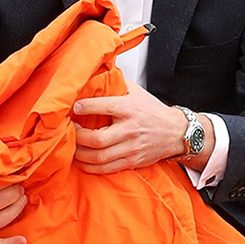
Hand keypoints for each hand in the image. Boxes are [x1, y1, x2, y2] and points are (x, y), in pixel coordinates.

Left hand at [73, 83, 191, 173]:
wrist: (176, 132)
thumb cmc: (153, 112)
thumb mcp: (137, 92)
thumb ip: (117, 84)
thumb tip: (95, 75)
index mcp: (130, 109)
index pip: (104, 106)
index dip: (85, 107)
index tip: (74, 107)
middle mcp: (130, 129)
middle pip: (98, 138)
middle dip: (77, 136)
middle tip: (68, 131)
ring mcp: (132, 148)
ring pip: (100, 156)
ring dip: (80, 154)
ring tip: (71, 147)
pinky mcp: (132, 161)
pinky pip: (107, 168)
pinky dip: (91, 167)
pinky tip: (82, 161)